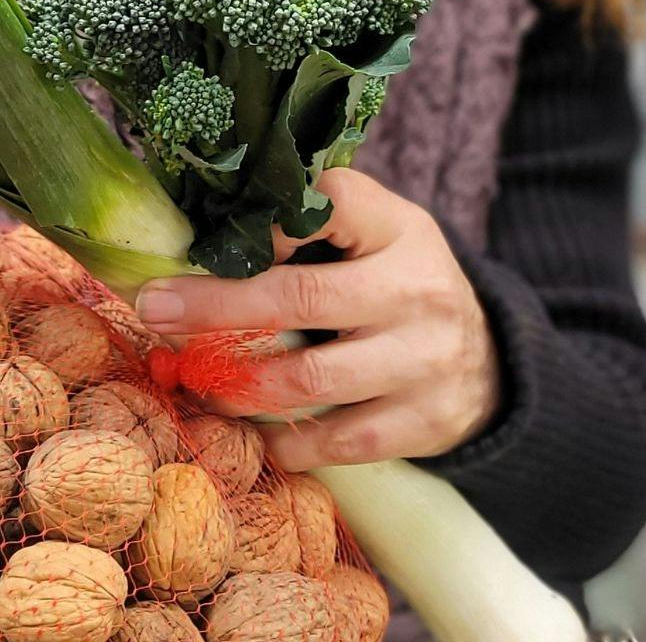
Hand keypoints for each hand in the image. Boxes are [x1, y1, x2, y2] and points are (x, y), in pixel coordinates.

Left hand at [134, 168, 500, 468]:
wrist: (491, 360)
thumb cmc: (400, 282)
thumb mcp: (378, 231)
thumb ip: (312, 221)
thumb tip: (203, 225)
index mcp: (400, 229)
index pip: (332, 202)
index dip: (266, 221)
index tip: (209, 238)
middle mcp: (416, 291)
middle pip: (301, 297)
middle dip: (216, 307)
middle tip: (155, 309)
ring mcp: (424, 361)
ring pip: (310, 378)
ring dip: (236, 382)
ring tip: (193, 378)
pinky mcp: (422, 423)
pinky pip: (337, 441)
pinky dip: (285, 442)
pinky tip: (254, 434)